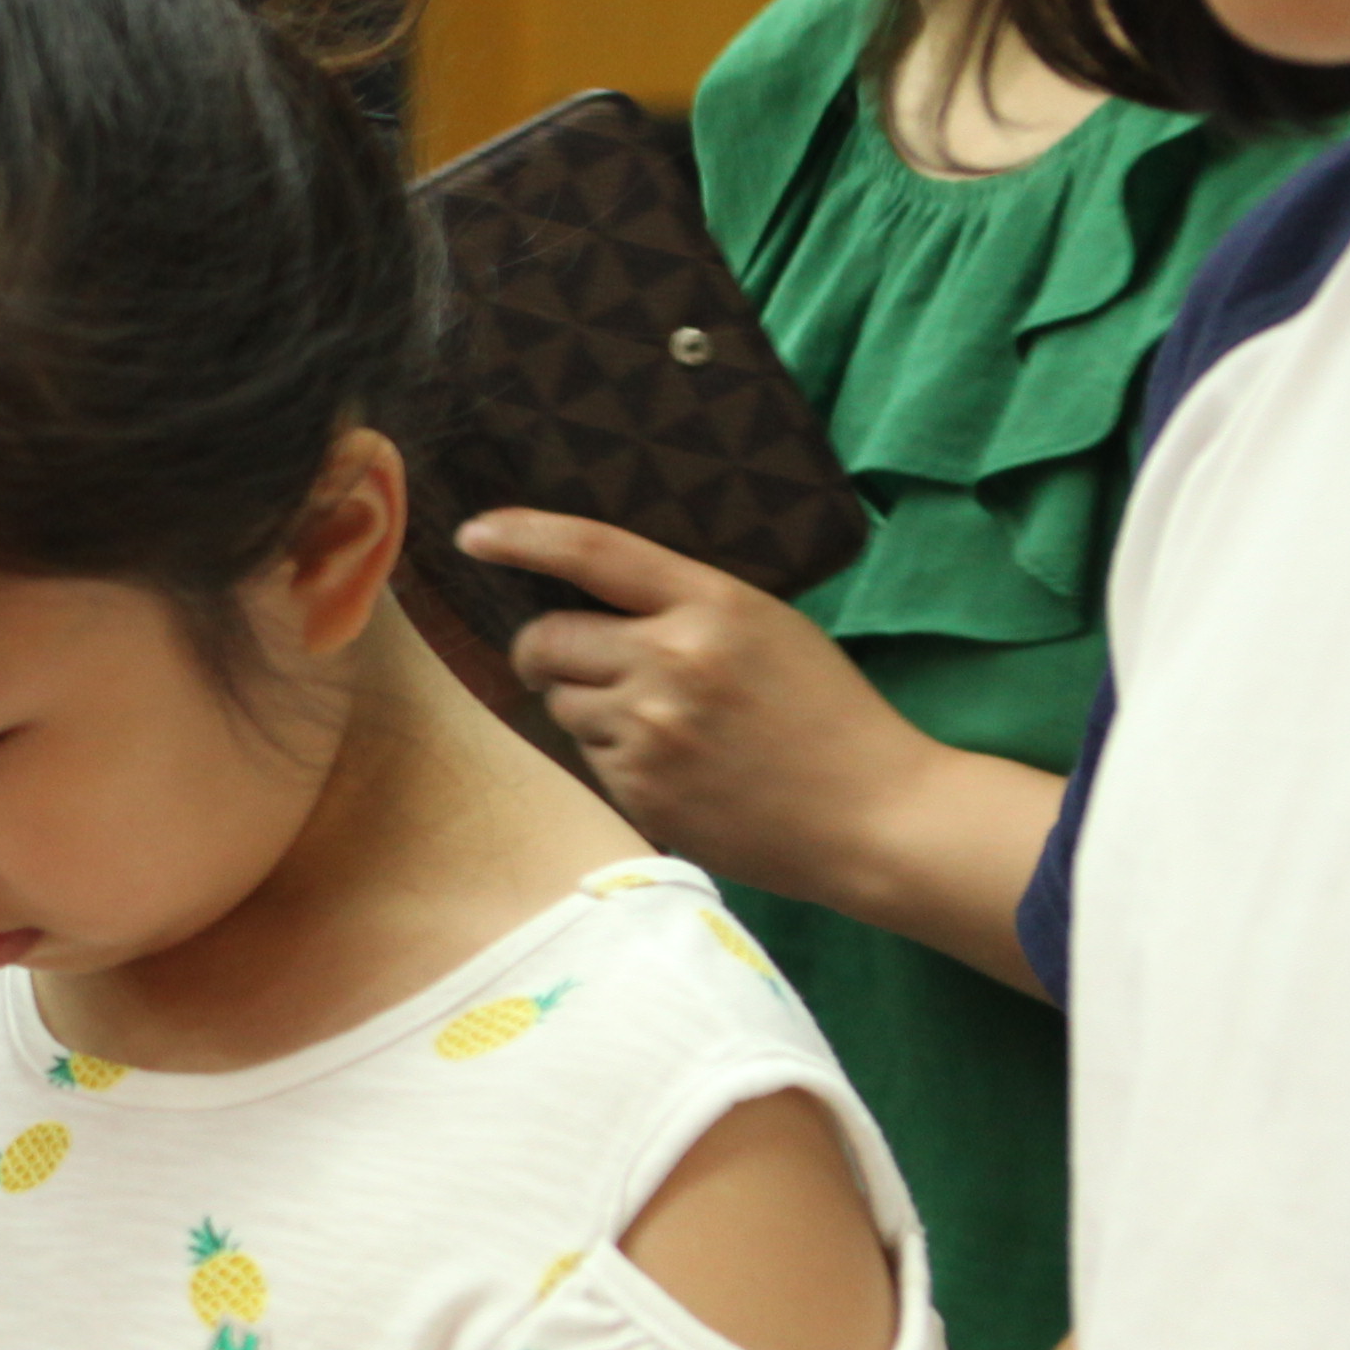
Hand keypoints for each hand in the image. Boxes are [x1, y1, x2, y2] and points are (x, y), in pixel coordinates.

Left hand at [462, 511, 933, 906]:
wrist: (874, 815)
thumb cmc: (826, 714)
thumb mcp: (768, 628)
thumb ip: (686, 608)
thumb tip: (592, 603)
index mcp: (711, 604)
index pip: (592, 551)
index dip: (523, 536)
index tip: (474, 533)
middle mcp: (671, 660)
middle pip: (545, 638)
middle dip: (546, 650)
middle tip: (578, 663)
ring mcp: (652, 730)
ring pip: (561, 702)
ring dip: (585, 707)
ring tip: (661, 725)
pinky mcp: (640, 789)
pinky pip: (588, 757)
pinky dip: (615, 757)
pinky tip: (675, 767)